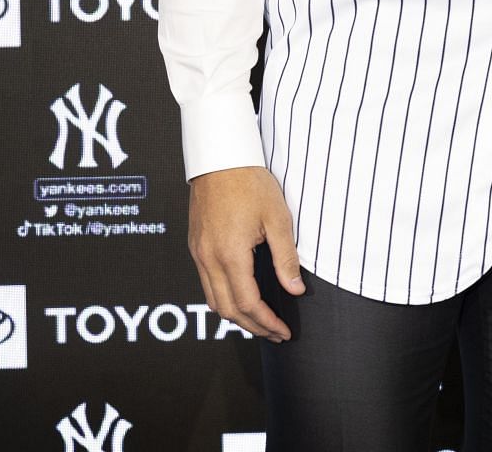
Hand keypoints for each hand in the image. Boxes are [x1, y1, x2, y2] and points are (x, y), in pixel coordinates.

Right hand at [187, 166, 303, 343]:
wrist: (220, 158)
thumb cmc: (251, 183)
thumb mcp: (278, 218)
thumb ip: (286, 258)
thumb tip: (295, 290)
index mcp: (230, 255)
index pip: (248, 304)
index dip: (267, 322)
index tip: (283, 332)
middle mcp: (208, 259)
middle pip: (227, 310)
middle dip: (252, 327)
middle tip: (275, 334)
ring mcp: (198, 254)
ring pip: (213, 300)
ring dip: (236, 316)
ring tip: (260, 322)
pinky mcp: (196, 246)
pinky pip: (206, 284)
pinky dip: (224, 299)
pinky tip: (240, 297)